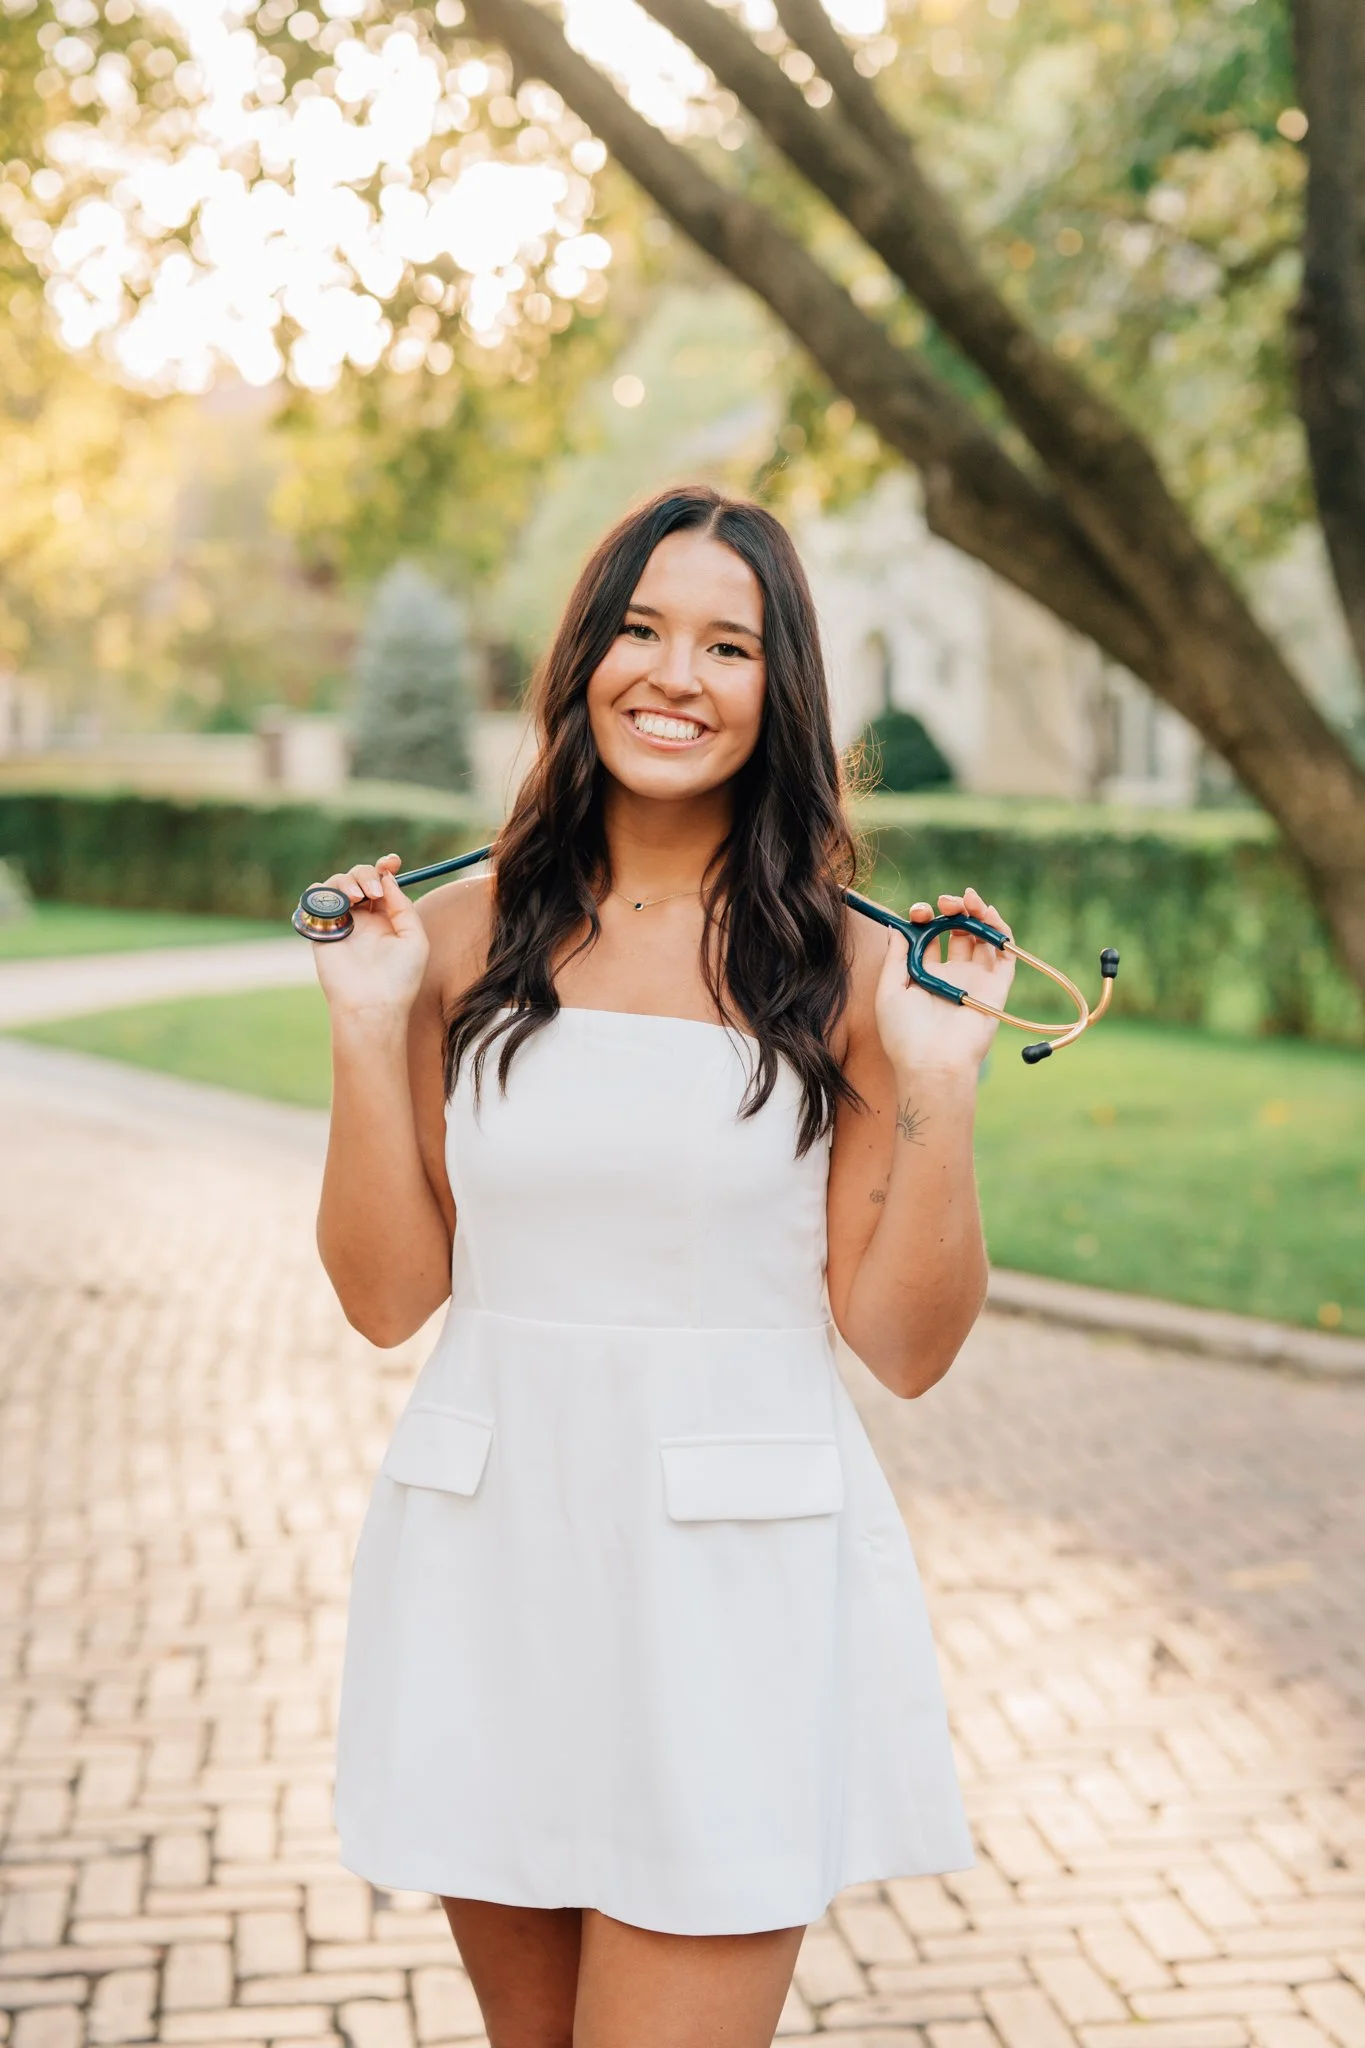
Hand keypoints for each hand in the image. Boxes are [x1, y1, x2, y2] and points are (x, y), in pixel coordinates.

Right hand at [309, 854, 428, 1020]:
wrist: (372, 1004)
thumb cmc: (399, 977)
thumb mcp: (415, 938)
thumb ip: (403, 905)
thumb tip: (387, 879)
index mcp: (387, 917)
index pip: (383, 882)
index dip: (385, 867)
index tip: (393, 862)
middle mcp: (363, 917)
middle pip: (359, 877)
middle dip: (367, 874)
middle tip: (373, 893)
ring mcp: (341, 922)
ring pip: (337, 883)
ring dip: (348, 881)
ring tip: (358, 898)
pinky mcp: (321, 930)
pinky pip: (314, 898)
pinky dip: (323, 892)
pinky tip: (340, 905)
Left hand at [873, 885, 1014, 1081]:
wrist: (933, 1063)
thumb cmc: (905, 1033)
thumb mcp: (889, 991)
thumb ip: (895, 958)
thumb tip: (896, 928)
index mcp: (925, 976)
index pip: (929, 938)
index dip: (925, 919)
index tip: (919, 913)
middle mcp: (952, 975)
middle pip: (957, 932)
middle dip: (951, 910)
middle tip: (945, 903)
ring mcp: (976, 979)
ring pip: (982, 937)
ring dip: (977, 912)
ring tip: (968, 899)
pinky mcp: (997, 986)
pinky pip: (1005, 953)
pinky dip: (1000, 930)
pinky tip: (987, 913)